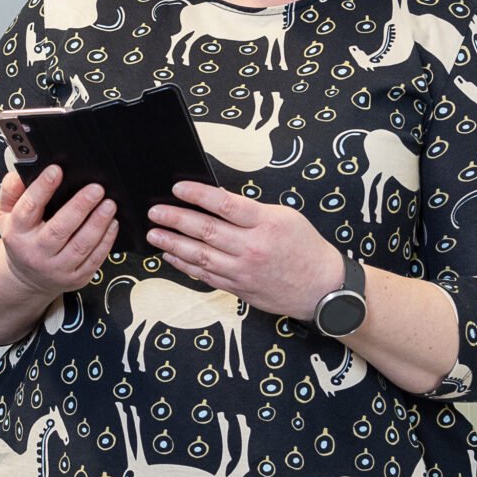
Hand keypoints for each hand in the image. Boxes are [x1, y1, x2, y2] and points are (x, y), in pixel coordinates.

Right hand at [0, 165, 115, 296]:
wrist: (27, 278)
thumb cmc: (21, 238)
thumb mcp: (6, 214)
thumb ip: (10, 191)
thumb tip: (18, 174)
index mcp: (18, 232)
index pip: (29, 208)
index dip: (42, 188)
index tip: (56, 170)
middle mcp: (36, 252)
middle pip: (59, 229)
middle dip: (80, 207)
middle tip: (96, 189)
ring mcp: (57, 268)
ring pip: (81, 246)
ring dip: (98, 224)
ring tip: (109, 205)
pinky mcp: (75, 278)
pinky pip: (94, 259)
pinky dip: (106, 241)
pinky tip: (112, 224)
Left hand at [147, 181, 338, 319]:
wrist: (322, 288)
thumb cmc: (305, 248)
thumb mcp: (285, 217)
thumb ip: (252, 211)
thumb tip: (217, 201)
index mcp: (266, 223)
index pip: (225, 204)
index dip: (198, 195)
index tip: (177, 188)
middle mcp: (252, 247)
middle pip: (206, 230)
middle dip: (175, 219)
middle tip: (155, 212)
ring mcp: (243, 270)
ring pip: (199, 255)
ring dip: (173, 244)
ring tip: (154, 234)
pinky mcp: (238, 288)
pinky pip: (205, 275)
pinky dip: (185, 265)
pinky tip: (171, 255)